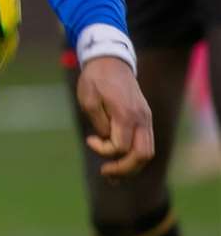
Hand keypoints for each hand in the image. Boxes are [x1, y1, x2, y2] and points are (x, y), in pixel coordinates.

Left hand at [77, 56, 153, 177]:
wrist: (111, 61)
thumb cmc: (95, 79)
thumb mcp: (88, 99)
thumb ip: (99, 123)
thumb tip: (107, 141)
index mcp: (126, 113)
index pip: (121, 147)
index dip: (104, 150)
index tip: (90, 140)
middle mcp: (141, 118)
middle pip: (143, 155)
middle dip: (125, 169)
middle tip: (106, 173)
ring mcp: (146, 119)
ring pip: (148, 152)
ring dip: (131, 166)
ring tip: (113, 174)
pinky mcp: (145, 119)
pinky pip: (146, 143)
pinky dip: (135, 156)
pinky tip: (121, 163)